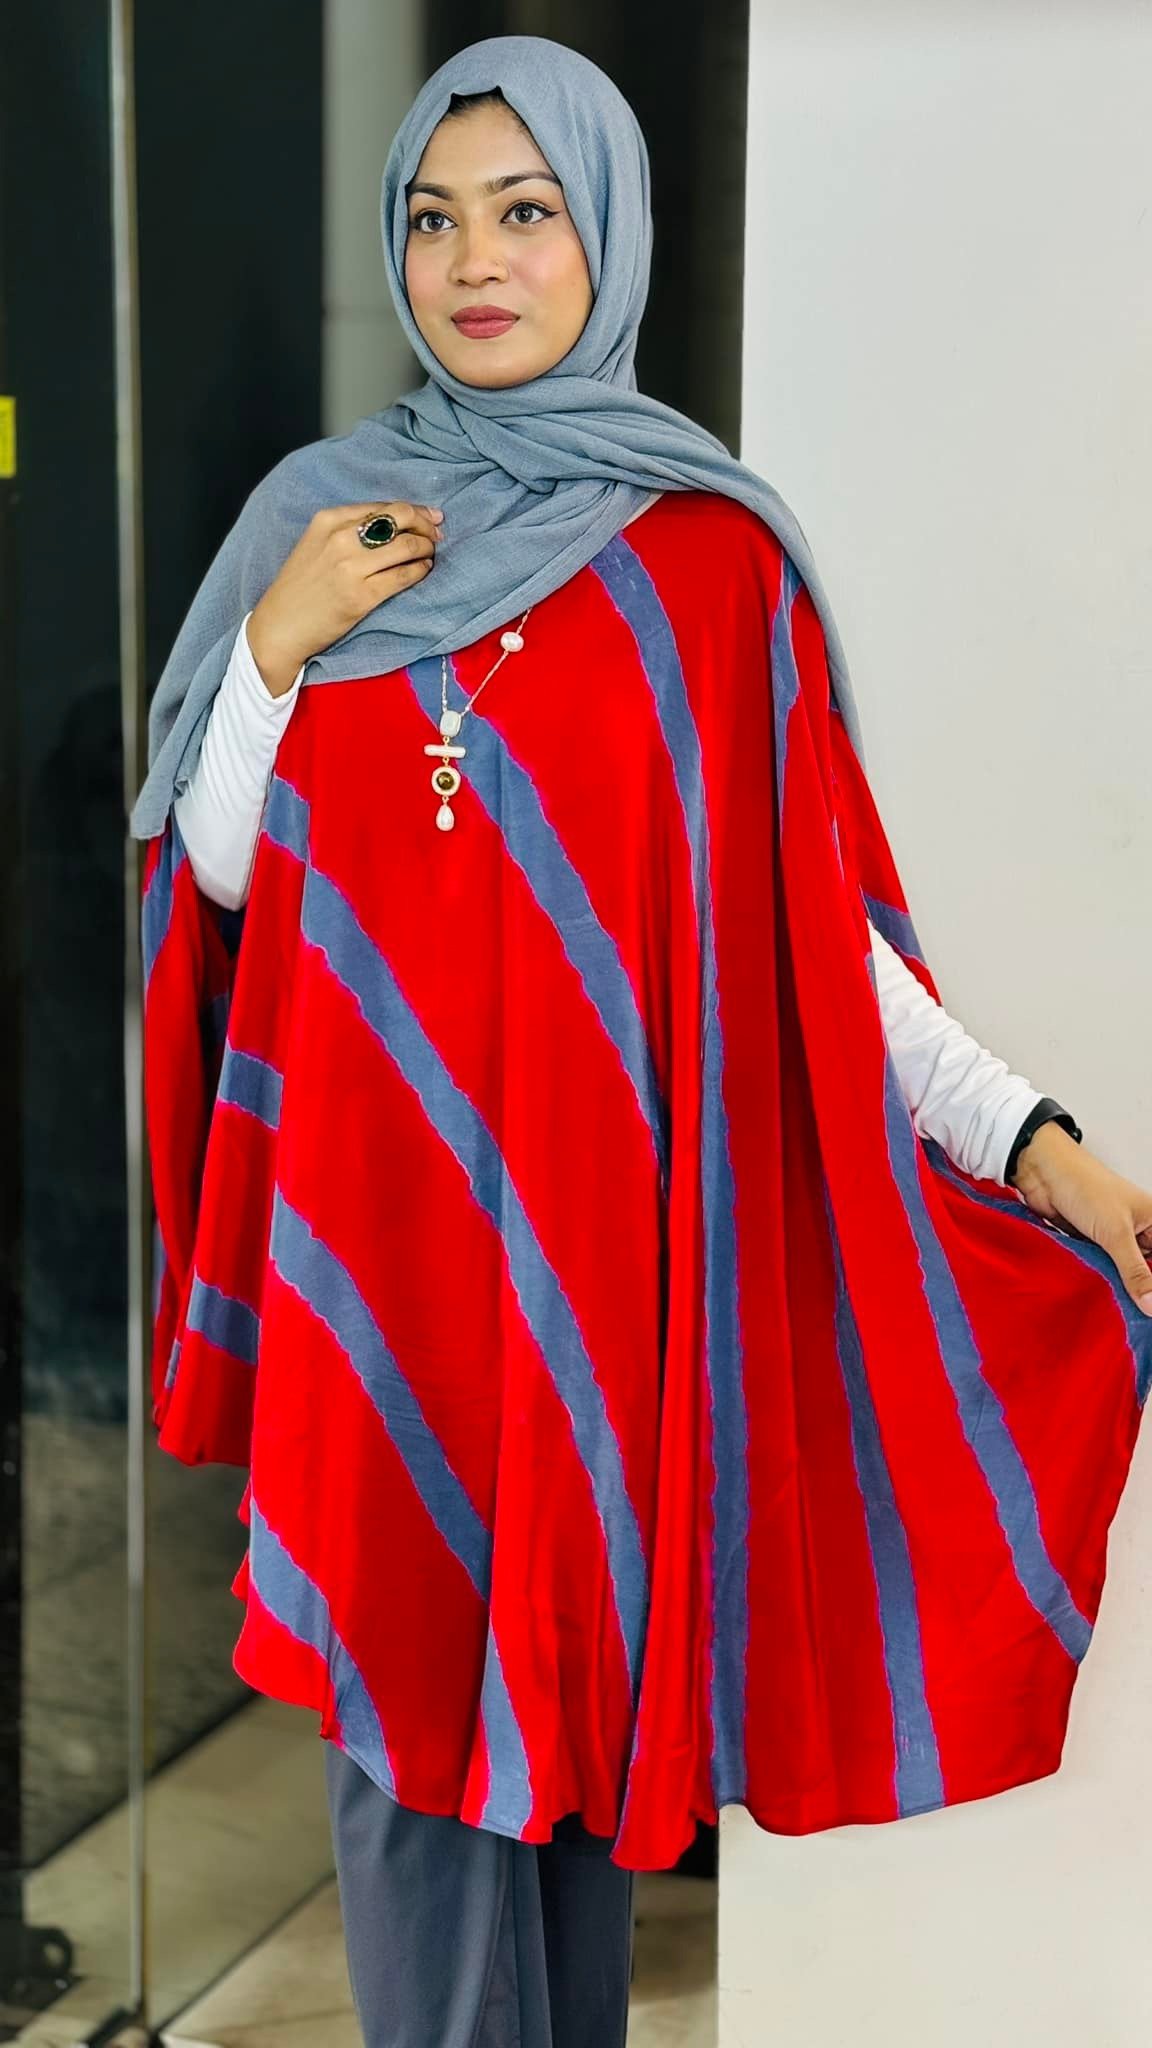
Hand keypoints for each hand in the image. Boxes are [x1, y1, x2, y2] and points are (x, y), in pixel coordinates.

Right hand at [247, 500, 443, 694]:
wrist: (280, 625)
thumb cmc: (301, 586)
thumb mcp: (317, 543)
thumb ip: (349, 529)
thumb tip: (395, 523)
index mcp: (329, 519)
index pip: (384, 506)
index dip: (414, 511)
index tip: (429, 518)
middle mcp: (341, 538)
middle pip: (400, 518)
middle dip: (426, 524)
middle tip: (436, 534)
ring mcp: (352, 568)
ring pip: (406, 546)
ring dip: (426, 548)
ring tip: (430, 554)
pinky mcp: (362, 596)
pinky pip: (403, 576)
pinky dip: (420, 570)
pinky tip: (422, 571)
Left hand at [1011, 1122, 1151, 1315]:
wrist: (1043, 1173)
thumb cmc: (1085, 1187)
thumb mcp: (1116, 1233)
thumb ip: (1135, 1271)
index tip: (1146, 1307)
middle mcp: (1139, 1231)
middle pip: (1145, 1270)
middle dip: (1138, 1290)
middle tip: (1133, 1315)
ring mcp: (1115, 1239)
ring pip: (1123, 1273)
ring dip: (1117, 1286)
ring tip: (1115, 1309)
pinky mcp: (1092, 1245)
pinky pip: (1102, 1269)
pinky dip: (1099, 1278)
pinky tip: (1097, 1295)